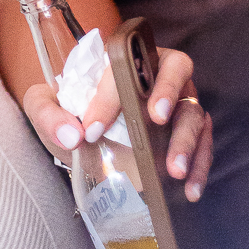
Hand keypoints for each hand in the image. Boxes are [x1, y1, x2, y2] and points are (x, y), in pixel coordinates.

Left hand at [23, 47, 212, 202]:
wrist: (82, 140)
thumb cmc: (68, 113)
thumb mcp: (44, 107)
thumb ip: (47, 113)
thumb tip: (71, 135)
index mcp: (121, 58)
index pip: (123, 63)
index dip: (110, 93)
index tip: (92, 128)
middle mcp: (156, 73)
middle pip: (176, 68)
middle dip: (168, 92)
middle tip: (155, 119)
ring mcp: (177, 102)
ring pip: (193, 111)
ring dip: (187, 139)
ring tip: (174, 169)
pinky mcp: (190, 132)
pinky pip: (204, 144)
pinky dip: (200, 166)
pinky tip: (189, 190)